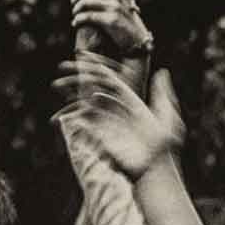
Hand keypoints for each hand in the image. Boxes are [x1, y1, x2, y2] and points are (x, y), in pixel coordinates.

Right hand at [52, 59, 183, 178]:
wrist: (154, 170)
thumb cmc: (164, 147)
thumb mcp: (167, 116)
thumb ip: (163, 94)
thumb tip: (162, 72)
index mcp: (129, 100)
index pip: (108, 78)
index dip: (94, 65)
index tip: (81, 54)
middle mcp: (114, 111)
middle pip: (92, 89)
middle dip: (75, 79)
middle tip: (61, 68)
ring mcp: (106, 125)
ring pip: (83, 106)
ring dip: (70, 96)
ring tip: (56, 86)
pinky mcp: (100, 139)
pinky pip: (83, 127)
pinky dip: (72, 119)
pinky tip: (62, 113)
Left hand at [71, 0, 149, 56]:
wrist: (137, 41)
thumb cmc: (125, 26)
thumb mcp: (120, 8)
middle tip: (73, 8)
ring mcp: (114, 7)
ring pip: (85, 2)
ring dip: (76, 10)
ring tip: (75, 17)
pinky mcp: (111, 20)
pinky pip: (88, 16)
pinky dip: (78, 20)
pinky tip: (75, 24)